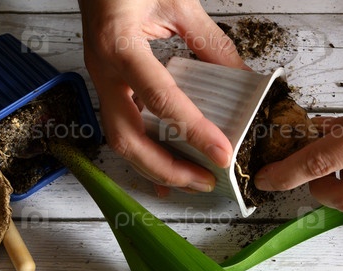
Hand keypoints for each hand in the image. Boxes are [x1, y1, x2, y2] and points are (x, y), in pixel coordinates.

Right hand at [79, 0, 245, 191]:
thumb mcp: (176, 1)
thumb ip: (209, 41)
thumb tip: (241, 76)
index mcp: (120, 45)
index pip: (160, 100)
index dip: (193, 131)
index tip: (221, 153)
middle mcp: (104, 69)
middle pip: (127, 138)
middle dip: (167, 168)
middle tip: (205, 180)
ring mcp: (101, 80)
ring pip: (120, 139)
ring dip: (156, 166)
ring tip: (192, 179)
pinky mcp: (107, 84)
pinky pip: (123, 126)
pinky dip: (146, 150)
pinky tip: (166, 165)